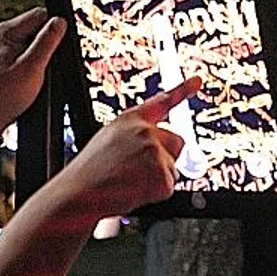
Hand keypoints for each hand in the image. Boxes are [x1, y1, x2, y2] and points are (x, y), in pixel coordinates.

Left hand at [0, 9, 66, 132]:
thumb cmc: (5, 95)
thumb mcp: (32, 67)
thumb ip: (47, 41)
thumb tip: (61, 20)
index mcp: (7, 31)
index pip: (41, 14)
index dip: (54, 29)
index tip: (56, 49)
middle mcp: (4, 35)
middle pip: (39, 26)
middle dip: (48, 43)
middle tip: (43, 65)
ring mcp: (6, 46)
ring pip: (36, 40)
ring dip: (42, 54)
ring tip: (35, 73)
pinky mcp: (8, 58)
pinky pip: (29, 52)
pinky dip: (35, 62)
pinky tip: (31, 76)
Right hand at [52, 76, 199, 214]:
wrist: (79, 194)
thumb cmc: (89, 173)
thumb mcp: (108, 141)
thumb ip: (134, 137)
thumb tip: (156, 145)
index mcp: (130, 120)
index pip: (161, 101)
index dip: (182, 90)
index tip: (197, 81)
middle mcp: (144, 131)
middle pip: (177, 142)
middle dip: (167, 157)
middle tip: (140, 171)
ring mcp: (154, 151)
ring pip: (173, 168)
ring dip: (157, 179)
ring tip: (129, 183)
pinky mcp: (160, 174)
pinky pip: (168, 187)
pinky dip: (155, 194)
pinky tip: (133, 192)